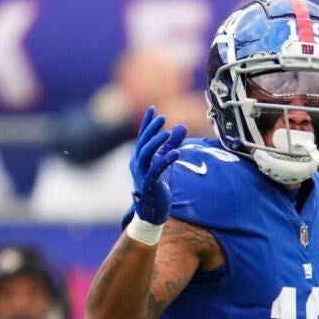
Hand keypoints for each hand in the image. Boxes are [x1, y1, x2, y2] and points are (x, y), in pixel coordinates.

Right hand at [129, 106, 186, 224]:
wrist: (153, 210)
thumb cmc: (158, 184)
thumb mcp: (165, 161)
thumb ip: (171, 145)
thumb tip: (180, 127)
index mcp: (139, 157)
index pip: (142, 136)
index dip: (147, 123)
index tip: (153, 108)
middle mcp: (137, 164)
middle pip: (143, 142)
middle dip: (151, 129)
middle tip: (162, 117)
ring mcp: (141, 174)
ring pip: (145, 154)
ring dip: (155, 142)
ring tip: (167, 133)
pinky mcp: (149, 185)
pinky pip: (155, 171)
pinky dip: (165, 161)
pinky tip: (177, 153)